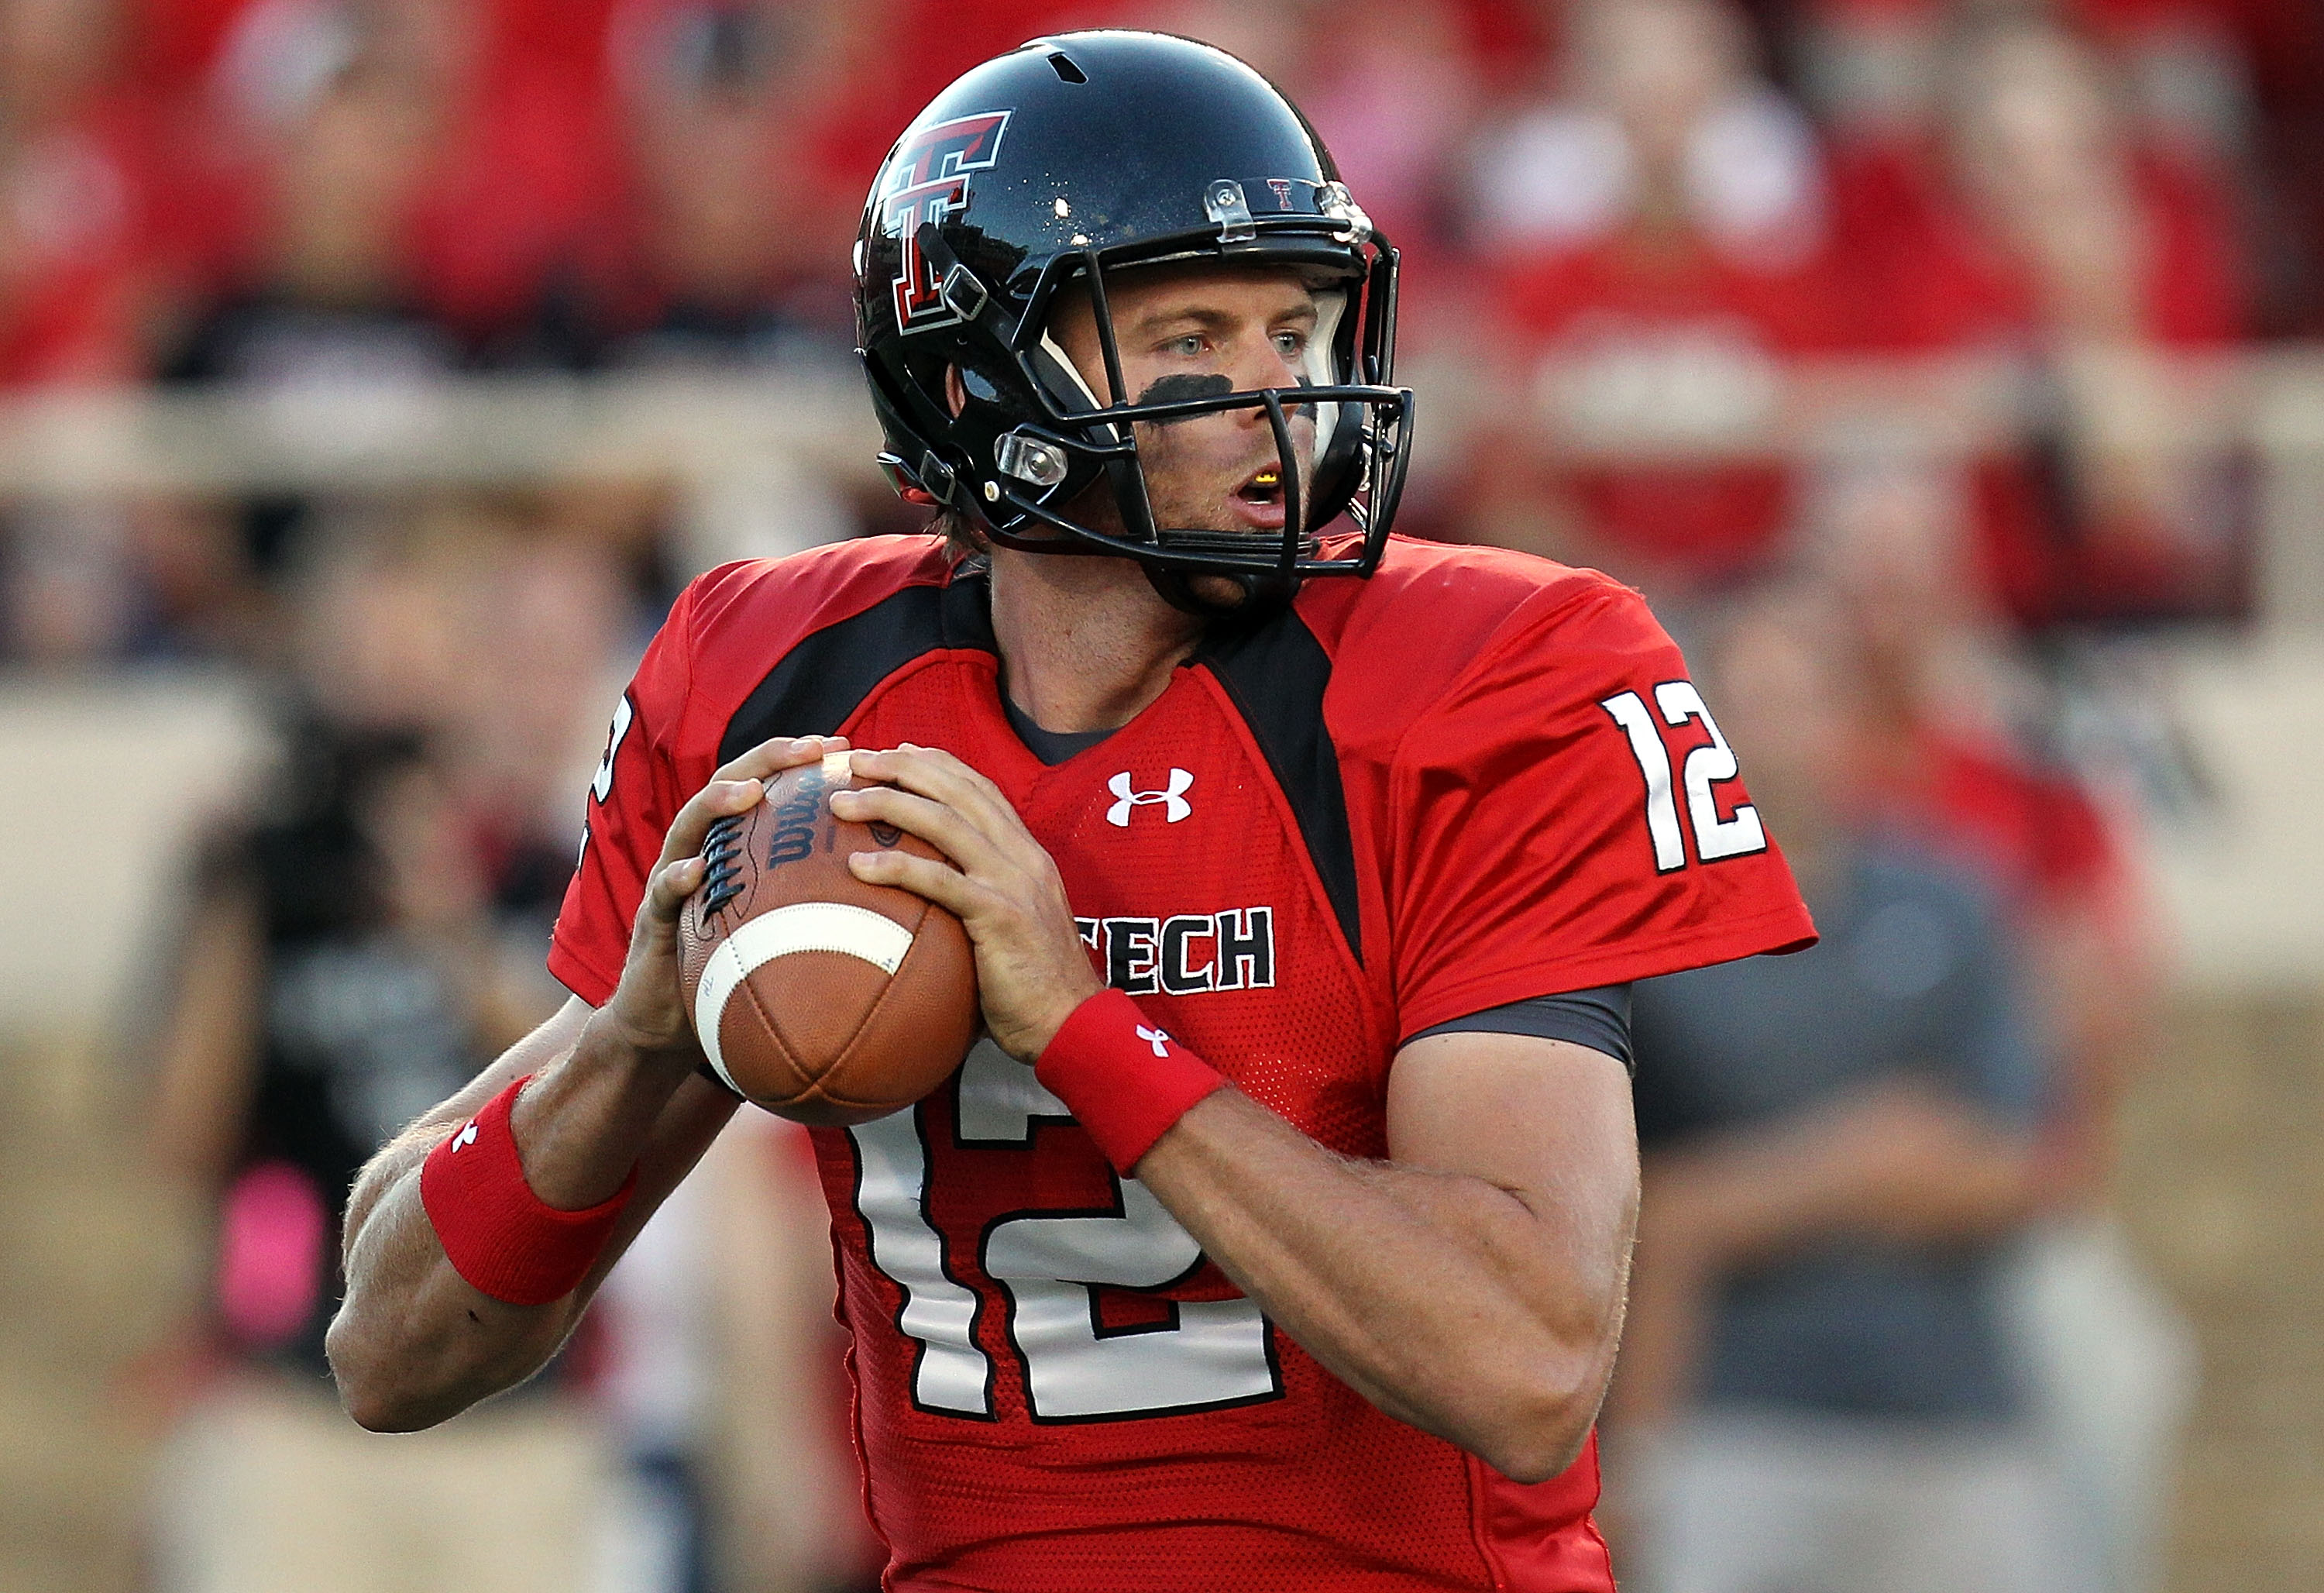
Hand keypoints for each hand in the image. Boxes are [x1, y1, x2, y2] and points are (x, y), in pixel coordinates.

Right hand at [597, 735, 851, 1066]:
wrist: (670, 1023)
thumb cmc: (737, 974)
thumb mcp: (785, 934)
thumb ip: (824, 909)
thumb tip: (897, 902)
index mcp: (735, 846)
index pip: (768, 787)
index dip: (801, 762)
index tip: (843, 747)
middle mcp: (702, 849)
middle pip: (729, 785)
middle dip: (767, 760)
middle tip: (810, 749)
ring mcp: (671, 878)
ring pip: (688, 825)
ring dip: (716, 802)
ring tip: (747, 793)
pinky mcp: (652, 918)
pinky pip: (662, 893)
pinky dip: (677, 878)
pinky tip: (696, 871)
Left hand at [832, 745, 1102, 1061]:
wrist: (1073, 1023)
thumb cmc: (1033, 986)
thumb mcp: (1010, 925)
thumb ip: (980, 898)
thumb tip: (931, 896)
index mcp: (1027, 854)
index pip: (980, 789)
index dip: (936, 764)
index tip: (896, 750)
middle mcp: (1023, 857)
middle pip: (958, 791)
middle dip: (903, 767)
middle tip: (856, 760)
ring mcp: (1014, 884)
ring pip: (946, 823)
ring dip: (888, 804)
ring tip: (842, 802)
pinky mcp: (1001, 917)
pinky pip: (941, 882)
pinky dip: (896, 868)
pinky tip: (857, 866)